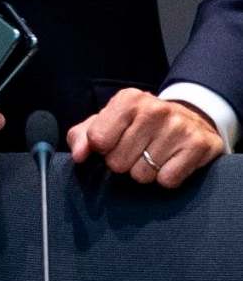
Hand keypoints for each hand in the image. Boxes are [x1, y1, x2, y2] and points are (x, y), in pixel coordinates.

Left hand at [67, 89, 223, 187]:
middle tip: (137, 150)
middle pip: (118, 162)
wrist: (191, 119)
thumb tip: (79, 156)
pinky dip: (166, 177)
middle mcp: (155, 109)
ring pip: (143, 175)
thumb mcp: (107, 122)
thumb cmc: (138, 124)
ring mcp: (179, 127)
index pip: (98, 140)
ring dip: (146, 171)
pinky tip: (171, 161)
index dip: (102, 149)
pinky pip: (168, 180)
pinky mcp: (199, 146)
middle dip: (124, 162)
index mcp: (128, 100)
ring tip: (155, 154)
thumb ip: (82, 136)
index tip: (112, 143)